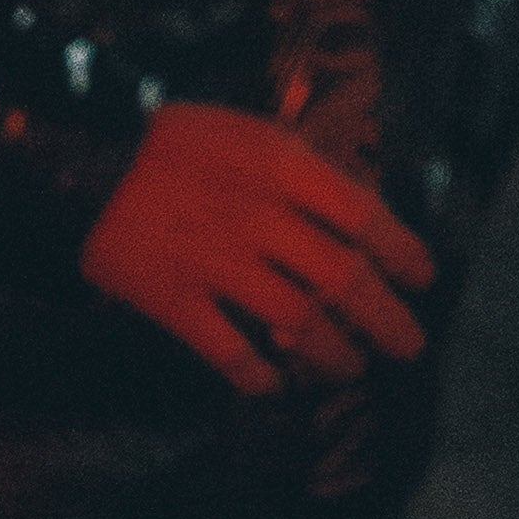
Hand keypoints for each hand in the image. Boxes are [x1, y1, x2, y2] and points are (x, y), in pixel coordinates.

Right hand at [81, 102, 434, 396]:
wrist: (93, 164)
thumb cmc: (186, 146)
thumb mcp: (256, 133)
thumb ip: (306, 173)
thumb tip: (362, 220)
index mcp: (284, 165)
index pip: (361, 214)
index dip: (401, 251)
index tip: (425, 279)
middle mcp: (259, 214)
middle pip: (340, 276)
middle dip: (385, 316)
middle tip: (409, 346)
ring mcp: (216, 259)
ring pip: (295, 319)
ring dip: (333, 350)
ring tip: (354, 368)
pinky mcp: (173, 298)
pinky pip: (227, 350)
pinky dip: (257, 375)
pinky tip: (276, 385)